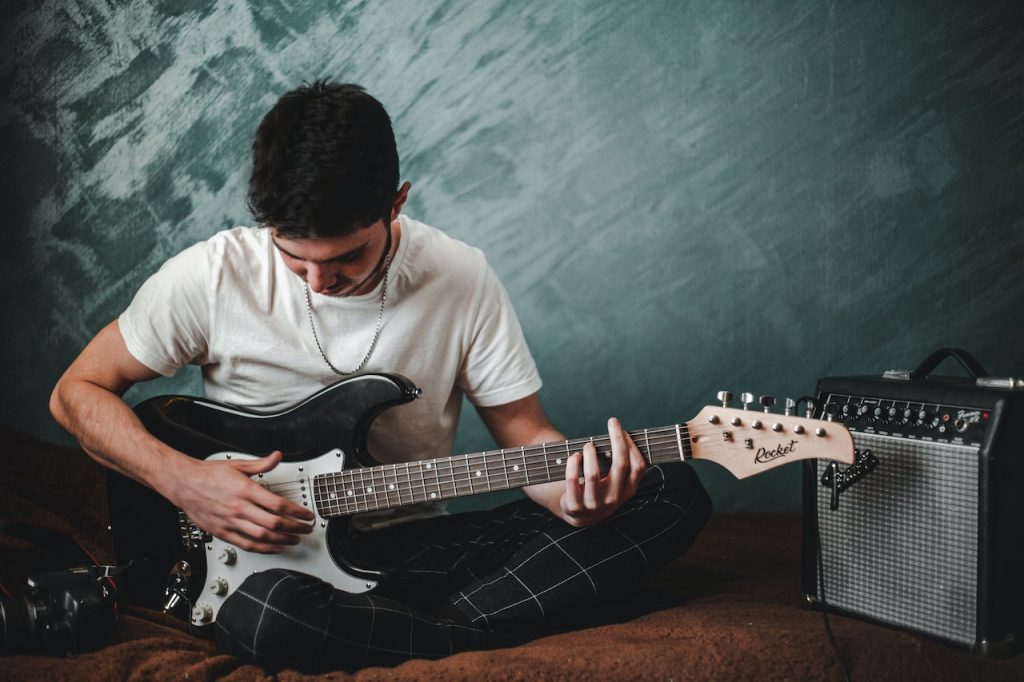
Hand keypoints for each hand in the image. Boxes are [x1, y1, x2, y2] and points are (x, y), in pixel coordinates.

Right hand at [169, 451, 314, 553]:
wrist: (183, 483)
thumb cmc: (208, 474)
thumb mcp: (238, 465)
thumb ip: (261, 464)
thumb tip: (277, 456)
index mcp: (245, 490)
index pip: (278, 505)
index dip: (296, 512)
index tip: (306, 515)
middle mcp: (239, 508)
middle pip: (274, 523)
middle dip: (294, 528)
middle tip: (305, 529)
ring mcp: (230, 522)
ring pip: (262, 536)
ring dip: (282, 540)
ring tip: (294, 539)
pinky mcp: (222, 532)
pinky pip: (246, 544)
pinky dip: (263, 548)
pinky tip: (274, 547)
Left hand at [559, 418, 645, 526]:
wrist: (580, 514)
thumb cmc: (601, 488)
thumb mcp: (616, 481)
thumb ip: (623, 463)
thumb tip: (624, 432)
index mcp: (628, 491)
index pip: (638, 466)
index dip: (632, 445)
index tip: (622, 429)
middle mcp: (614, 500)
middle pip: (620, 464)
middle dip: (617, 439)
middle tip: (612, 422)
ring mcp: (594, 505)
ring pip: (593, 474)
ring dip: (590, 453)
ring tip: (588, 445)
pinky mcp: (575, 507)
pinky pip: (573, 481)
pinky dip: (572, 464)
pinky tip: (574, 456)